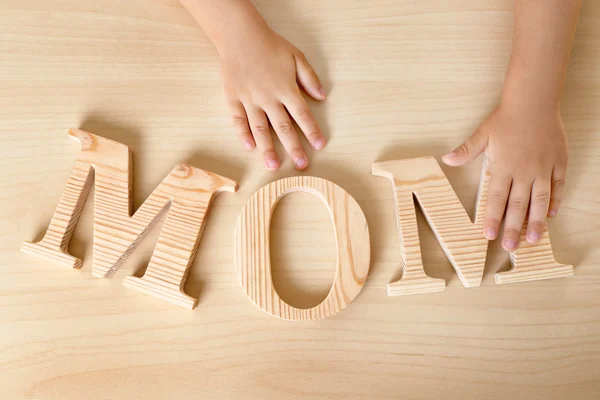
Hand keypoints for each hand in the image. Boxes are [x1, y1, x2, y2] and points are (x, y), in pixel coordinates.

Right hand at [219, 25, 325, 170]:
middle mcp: (268, 98)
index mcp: (286, 89)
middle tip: (301, 165)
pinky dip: (243, 134)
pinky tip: (249, 147)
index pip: (302, 115)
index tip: (320, 145)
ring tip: (273, 165)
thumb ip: (310, 78)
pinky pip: (238, 120)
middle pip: (283, 127)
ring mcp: (249, 99)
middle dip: (294, 148)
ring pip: (260, 129)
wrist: (240, 35)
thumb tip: (322, 96)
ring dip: (267, 149)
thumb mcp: (296, 56)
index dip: (312, 131)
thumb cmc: (270, 45)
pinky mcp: (233, 98)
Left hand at [442, 104, 567, 250]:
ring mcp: (543, 169)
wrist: (534, 101)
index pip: (496, 199)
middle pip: (518, 205)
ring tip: (534, 240)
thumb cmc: (506, 118)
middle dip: (512, 228)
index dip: (492, 218)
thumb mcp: (482, 134)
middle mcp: (524, 172)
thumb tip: (447, 159)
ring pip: (540, 200)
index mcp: (503, 168)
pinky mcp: (558, 163)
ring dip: (537, 222)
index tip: (488, 235)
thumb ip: (466, 151)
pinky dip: (556, 201)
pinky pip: (558, 186)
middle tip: (509, 246)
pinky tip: (552, 215)